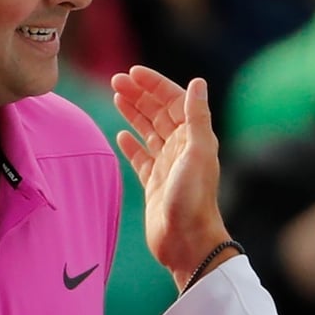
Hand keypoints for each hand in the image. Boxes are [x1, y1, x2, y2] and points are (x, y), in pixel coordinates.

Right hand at [112, 66, 232, 288]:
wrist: (186, 241)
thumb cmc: (193, 198)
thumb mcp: (198, 152)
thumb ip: (197, 116)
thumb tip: (198, 82)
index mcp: (193, 137)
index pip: (173, 101)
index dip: (154, 84)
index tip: (133, 72)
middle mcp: (181, 148)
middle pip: (158, 112)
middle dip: (139, 94)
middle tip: (116, 80)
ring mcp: (166, 165)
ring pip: (148, 130)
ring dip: (134, 112)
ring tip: (117, 96)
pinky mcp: (153, 183)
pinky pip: (140, 157)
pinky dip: (131, 143)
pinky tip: (121, 134)